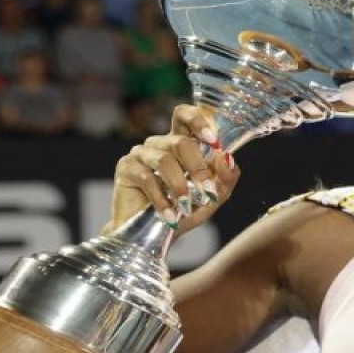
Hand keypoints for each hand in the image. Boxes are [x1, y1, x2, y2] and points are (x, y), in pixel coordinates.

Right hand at [108, 105, 239, 235]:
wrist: (153, 236)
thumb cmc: (183, 212)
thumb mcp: (212, 198)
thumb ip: (225, 178)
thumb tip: (227, 158)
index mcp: (180, 143)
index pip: (185, 116)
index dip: (198, 120)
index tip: (214, 141)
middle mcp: (159, 144)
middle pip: (180, 141)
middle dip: (198, 167)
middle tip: (206, 191)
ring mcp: (141, 154)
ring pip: (164, 159)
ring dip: (180, 185)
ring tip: (185, 206)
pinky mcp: (126, 168)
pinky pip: (146, 177)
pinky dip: (161, 199)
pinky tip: (169, 214)